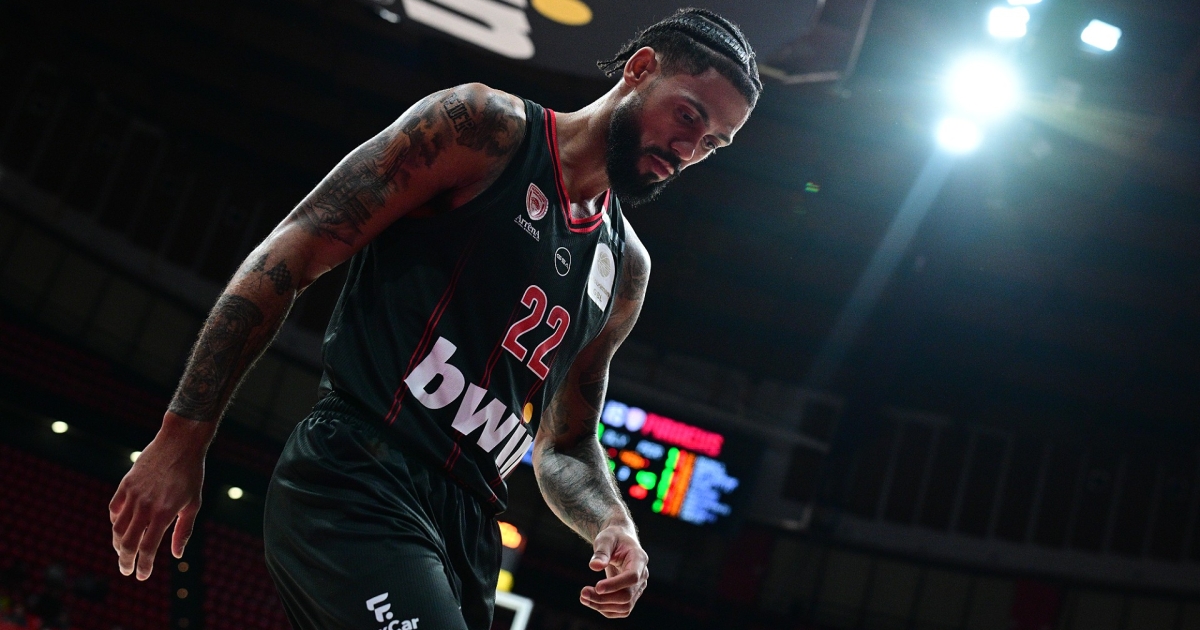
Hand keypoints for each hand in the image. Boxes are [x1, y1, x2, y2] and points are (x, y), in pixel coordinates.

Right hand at [109, 413, 210, 579]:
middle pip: (128, 542)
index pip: (148, 548)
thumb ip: (184, 531)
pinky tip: (120, 528)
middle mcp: (145, 506)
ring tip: (123, 552)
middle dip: (125, 561)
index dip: (143, 566)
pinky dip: (114, 522)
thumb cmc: (191, 475)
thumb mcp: (194, 504)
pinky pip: (114, 509)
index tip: (141, 576)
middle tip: (126, 571)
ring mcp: (133, 494)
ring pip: (117, 527)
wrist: (179, 443)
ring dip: (118, 544)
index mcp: (164, 513)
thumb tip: (176, 555)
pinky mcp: (125, 484)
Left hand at [580, 524, 648, 617]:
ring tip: (583, 597)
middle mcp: (642, 575)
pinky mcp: (631, 595)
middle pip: (627, 596)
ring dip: (602, 606)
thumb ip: (601, 552)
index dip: (615, 585)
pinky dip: (605, 609)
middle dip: (604, 598)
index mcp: (639, 559)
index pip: (632, 577)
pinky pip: (621, 610)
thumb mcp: (605, 539)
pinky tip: (590, 601)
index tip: (597, 586)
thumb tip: (594, 566)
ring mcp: (638, 587)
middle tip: (583, 593)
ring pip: (624, 606)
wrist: (618, 541)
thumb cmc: (612, 537)